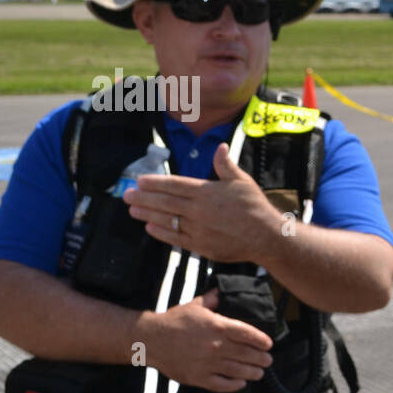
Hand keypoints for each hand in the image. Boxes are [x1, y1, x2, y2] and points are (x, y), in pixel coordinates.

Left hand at [124, 143, 281, 263]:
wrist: (266, 237)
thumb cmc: (255, 207)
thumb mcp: (242, 181)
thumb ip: (226, 165)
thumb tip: (220, 146)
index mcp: (207, 192)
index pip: (174, 185)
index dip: (155, 183)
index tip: (140, 181)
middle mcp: (199, 210)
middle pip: (165, 202)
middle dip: (143, 198)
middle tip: (126, 195)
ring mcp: (198, 229)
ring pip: (167, 220)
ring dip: (147, 214)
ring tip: (133, 210)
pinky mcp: (201, 246)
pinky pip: (176, 238)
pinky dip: (161, 233)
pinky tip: (150, 228)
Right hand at [138, 289, 273, 391]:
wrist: (150, 339)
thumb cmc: (174, 320)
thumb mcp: (195, 305)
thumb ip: (213, 299)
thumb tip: (224, 290)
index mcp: (217, 326)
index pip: (247, 333)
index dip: (261, 340)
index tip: (269, 344)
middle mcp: (215, 345)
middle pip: (246, 354)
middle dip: (261, 359)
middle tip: (268, 360)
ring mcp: (207, 363)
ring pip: (237, 371)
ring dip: (252, 373)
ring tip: (259, 373)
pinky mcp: (197, 377)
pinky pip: (221, 384)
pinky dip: (234, 385)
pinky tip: (241, 383)